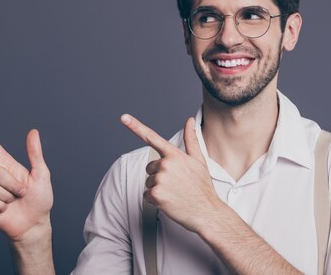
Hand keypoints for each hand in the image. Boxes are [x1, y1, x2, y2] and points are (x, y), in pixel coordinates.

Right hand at [0, 118, 53, 242]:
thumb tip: (33, 131)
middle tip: (22, 193)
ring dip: (7, 196)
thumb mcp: (41, 175)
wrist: (34, 224)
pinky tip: (5, 210)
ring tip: (14, 202)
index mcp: (9, 165)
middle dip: (12, 185)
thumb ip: (35, 154)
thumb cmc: (40, 199)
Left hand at [120, 114, 223, 233]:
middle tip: (176, 183)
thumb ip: (191, 139)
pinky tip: (169, 201)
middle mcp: (165, 165)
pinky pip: (146, 195)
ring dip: (158, 188)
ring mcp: (160, 179)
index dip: (135, 126)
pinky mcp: (155, 194)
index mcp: (174, 155)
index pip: (152, 137)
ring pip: (148, 181)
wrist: (206, 212)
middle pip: (150, 167)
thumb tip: (188, 120)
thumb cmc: (202, 187)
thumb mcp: (199, 160)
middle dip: (159, 175)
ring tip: (174, 192)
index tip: (123, 117)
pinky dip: (155, 199)